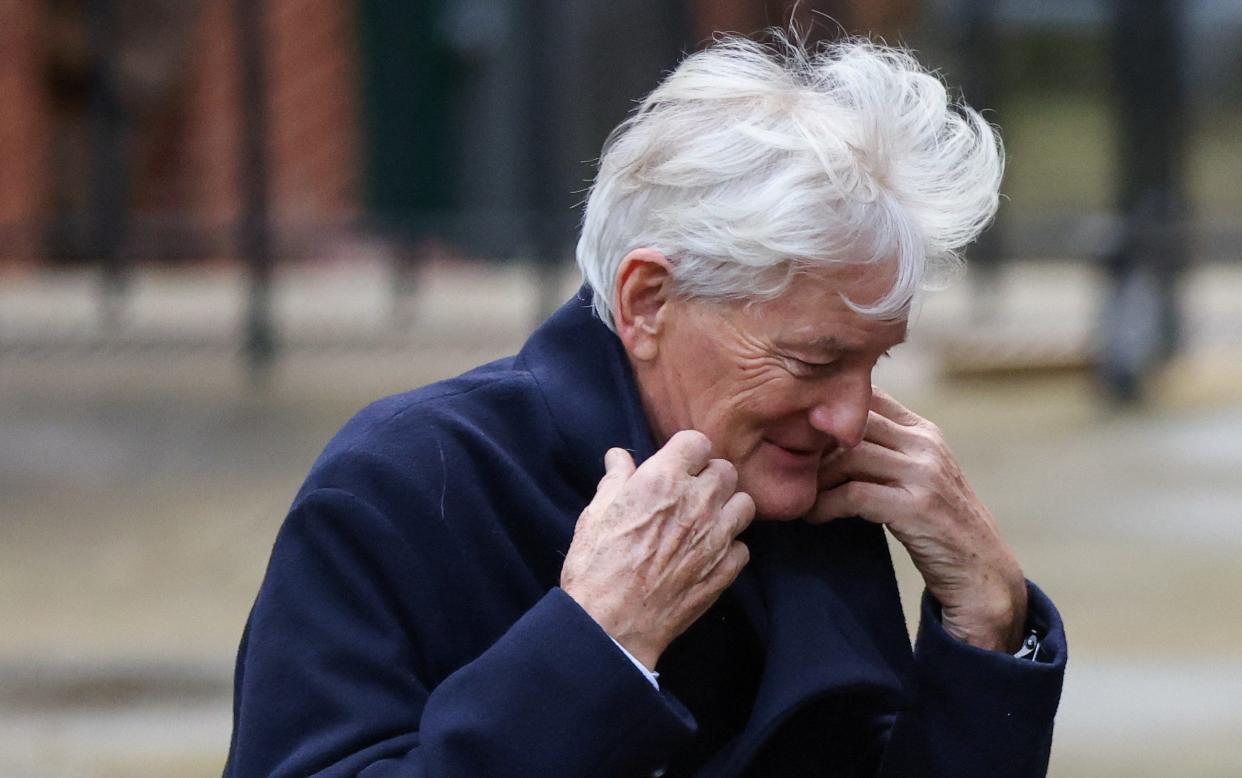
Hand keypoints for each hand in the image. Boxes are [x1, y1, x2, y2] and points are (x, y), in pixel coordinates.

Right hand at [561, 430, 754, 669]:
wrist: (610, 625)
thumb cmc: (595, 569)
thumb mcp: (595, 515)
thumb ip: (615, 480)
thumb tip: (619, 458)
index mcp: (662, 481)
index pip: (697, 441)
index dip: (687, 451)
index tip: (677, 464)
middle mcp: (696, 502)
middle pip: (725, 470)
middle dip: (709, 476)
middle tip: (691, 492)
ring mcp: (715, 537)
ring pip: (744, 504)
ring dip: (727, 507)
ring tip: (707, 520)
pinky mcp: (724, 570)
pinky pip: (743, 546)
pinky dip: (729, 547)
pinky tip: (708, 553)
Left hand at [809, 388, 1026, 651]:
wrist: (981, 571)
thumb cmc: (939, 524)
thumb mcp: (917, 476)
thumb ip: (885, 451)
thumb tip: (826, 437)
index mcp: (924, 431)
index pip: (869, 398)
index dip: (828, 411)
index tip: (797, 433)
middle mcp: (925, 444)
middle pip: (852, 423)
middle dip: (815, 443)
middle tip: (787, 464)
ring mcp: (923, 474)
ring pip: (849, 456)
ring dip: (816, 477)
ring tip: (799, 493)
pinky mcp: (915, 507)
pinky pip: (854, 494)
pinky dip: (825, 505)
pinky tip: (813, 516)